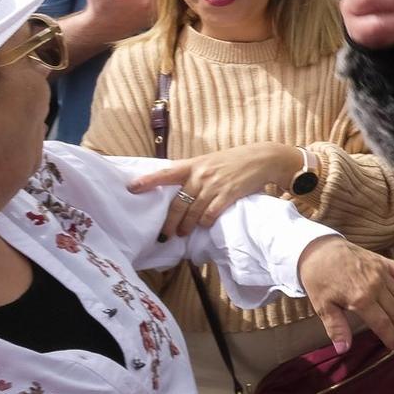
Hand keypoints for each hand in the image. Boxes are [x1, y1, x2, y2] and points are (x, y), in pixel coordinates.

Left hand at [128, 143, 305, 238]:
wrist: (262, 158)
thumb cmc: (234, 160)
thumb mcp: (210, 160)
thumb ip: (193, 172)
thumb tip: (176, 187)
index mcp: (194, 164)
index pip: (166, 173)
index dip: (148, 181)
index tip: (132, 188)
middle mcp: (201, 175)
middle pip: (179, 203)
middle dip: (170, 222)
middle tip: (164, 235)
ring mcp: (214, 185)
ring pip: (193, 212)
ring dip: (186, 226)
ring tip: (182, 233)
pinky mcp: (228, 195)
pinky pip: (210, 214)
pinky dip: (205, 222)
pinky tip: (203, 225)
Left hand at [296, 237, 393, 352]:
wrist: (318, 250)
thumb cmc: (319, 279)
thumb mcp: (322, 306)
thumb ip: (336, 327)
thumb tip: (343, 349)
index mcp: (361, 300)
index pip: (383, 324)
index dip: (391, 337)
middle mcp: (376, 287)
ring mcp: (382, 273)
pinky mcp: (383, 262)